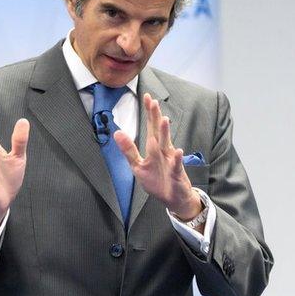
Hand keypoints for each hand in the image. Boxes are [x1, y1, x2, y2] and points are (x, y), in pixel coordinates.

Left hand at [113, 93, 201, 218]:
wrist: (173, 199)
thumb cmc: (157, 180)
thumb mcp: (138, 165)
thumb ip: (128, 150)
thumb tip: (117, 133)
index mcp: (155, 147)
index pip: (151, 127)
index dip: (149, 112)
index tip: (147, 96)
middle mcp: (164, 151)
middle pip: (159, 131)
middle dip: (156, 117)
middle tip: (153, 101)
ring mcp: (171, 161)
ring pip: (167, 145)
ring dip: (165, 133)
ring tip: (163, 119)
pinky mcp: (176, 174)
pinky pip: (177, 165)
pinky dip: (177, 159)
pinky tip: (177, 151)